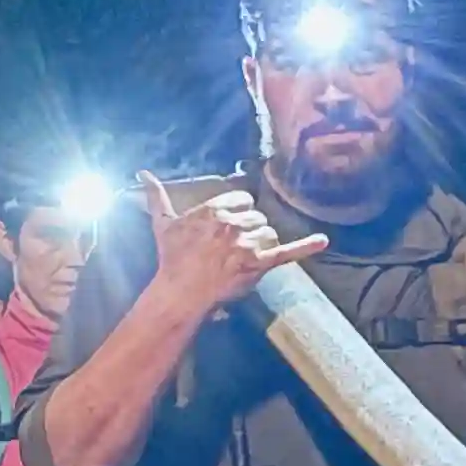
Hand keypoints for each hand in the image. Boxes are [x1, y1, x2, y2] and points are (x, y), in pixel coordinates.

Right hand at [137, 170, 326, 334]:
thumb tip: (142, 174)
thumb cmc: (172, 258)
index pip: (243, 199)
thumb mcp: (163, 223)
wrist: (180, 291)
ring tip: (241, 261)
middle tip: (231, 251)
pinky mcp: (260, 264)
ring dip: (261, 247)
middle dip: (249, 232)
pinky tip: (323, 241)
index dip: (238, 213)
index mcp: (215, 208)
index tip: (228, 228)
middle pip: (258, 218)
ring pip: (269, 235)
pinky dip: (306, 246)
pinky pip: (287, 251)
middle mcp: (234, 222)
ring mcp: (248, 243)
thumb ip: (156, 195)